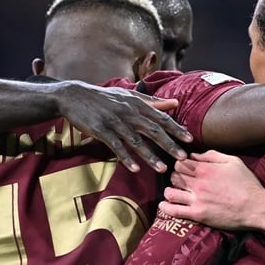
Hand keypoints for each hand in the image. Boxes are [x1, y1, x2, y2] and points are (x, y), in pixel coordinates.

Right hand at [57, 82, 191, 171]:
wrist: (75, 96)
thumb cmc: (104, 97)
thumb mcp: (129, 96)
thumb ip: (153, 101)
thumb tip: (175, 103)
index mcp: (136, 104)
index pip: (160, 117)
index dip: (175, 128)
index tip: (189, 139)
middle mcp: (128, 112)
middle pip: (152, 130)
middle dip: (168, 144)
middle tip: (183, 157)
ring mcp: (114, 122)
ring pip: (135, 141)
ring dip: (150, 155)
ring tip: (162, 168)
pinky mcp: (101, 131)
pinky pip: (116, 146)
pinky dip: (126, 157)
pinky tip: (135, 169)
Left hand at [157, 151, 264, 229]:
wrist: (256, 208)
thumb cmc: (247, 184)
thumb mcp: (233, 162)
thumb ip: (212, 156)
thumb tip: (194, 155)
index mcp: (205, 168)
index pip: (180, 163)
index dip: (180, 165)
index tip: (183, 169)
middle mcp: (198, 183)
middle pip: (173, 176)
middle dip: (174, 177)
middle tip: (180, 181)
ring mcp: (196, 199)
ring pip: (170, 192)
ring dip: (169, 191)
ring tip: (173, 192)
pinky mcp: (197, 215)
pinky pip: (174, 211)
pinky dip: (165, 207)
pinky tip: (164, 205)